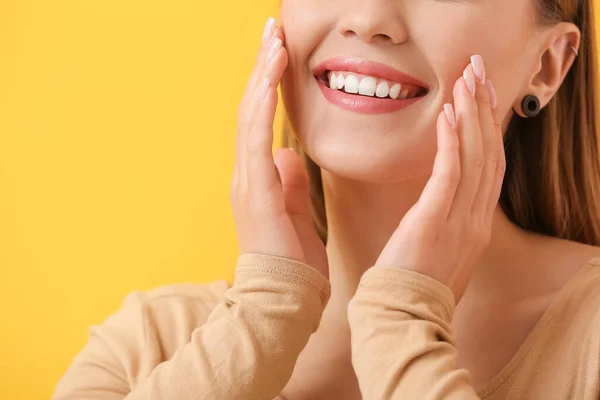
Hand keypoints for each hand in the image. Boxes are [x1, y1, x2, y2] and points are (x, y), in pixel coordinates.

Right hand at [230, 18, 328, 278]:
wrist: (283, 298)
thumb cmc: (292, 260)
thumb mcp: (294, 211)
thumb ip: (289, 182)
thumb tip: (289, 155)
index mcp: (258, 177)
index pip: (261, 119)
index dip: (269, 84)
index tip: (281, 53)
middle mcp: (247, 173)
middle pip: (251, 109)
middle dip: (262, 68)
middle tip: (273, 31)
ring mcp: (247, 181)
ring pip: (249, 117)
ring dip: (261, 78)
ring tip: (273, 42)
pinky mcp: (254, 192)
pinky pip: (254, 142)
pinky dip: (260, 110)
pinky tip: (268, 82)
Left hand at [375, 56, 504, 302]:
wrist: (402, 318)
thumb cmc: (413, 287)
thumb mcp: (441, 253)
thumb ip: (445, 225)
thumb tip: (438, 206)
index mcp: (476, 226)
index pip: (491, 168)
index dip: (490, 130)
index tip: (484, 98)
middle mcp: (476, 220)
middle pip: (490, 154)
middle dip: (486, 109)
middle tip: (479, 72)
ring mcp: (459, 221)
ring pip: (475, 158)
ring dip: (472, 115)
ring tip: (467, 80)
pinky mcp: (433, 221)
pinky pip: (449, 174)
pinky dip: (451, 142)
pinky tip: (448, 115)